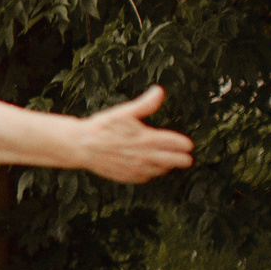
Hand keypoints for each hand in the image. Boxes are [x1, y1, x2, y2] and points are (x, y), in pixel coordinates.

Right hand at [77, 86, 192, 182]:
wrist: (81, 145)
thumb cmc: (102, 127)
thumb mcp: (124, 112)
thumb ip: (145, 104)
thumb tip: (159, 91)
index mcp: (148, 139)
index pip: (175, 143)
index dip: (184, 144)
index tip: (189, 145)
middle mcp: (146, 156)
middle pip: (174, 161)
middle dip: (183, 159)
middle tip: (187, 158)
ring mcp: (137, 168)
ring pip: (162, 170)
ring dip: (167, 167)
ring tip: (170, 163)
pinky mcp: (128, 176)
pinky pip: (147, 177)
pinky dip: (152, 174)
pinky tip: (150, 169)